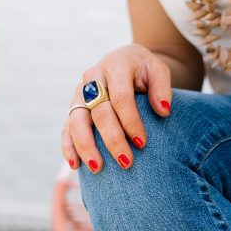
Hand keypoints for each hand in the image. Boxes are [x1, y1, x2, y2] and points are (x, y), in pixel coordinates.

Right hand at [62, 43, 171, 172]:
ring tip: (98, 169)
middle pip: (99, 112)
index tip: (142, 144)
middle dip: (112, 139)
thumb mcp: (158, 71)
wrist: (126, 62)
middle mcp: (93, 78)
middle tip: (126, 162)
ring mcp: (80, 93)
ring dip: (86, 146)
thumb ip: (162, 88)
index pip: (121, 97)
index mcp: (115, 66)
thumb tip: (163, 111)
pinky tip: (76, 165)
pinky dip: (69, 147)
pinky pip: (67, 128)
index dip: (130, 121)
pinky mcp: (74, 107)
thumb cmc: (144, 70)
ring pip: (77, 121)